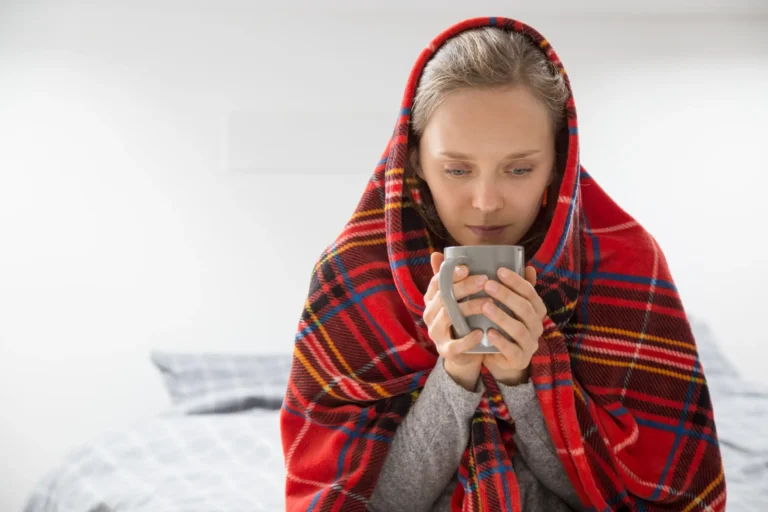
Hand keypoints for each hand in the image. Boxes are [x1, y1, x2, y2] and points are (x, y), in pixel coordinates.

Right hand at [423, 251, 490, 390]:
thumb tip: (439, 253)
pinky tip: (480, 332)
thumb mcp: (457, 298)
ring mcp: (436, 333)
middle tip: (485, 280)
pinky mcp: (445, 350)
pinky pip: (454, 344)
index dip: (450, 273)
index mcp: (432, 299)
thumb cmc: (463, 319)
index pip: (436, 282)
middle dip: (464, 287)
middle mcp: (429, 314)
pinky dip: (467, 339)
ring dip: (469, 307)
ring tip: (488, 303)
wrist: (464, 353)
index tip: (466, 267)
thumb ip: (451, 278)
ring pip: (448, 316)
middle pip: (444, 297)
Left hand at [481, 266, 546, 385]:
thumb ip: (518, 289)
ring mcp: (530, 344)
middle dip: (507, 295)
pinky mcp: (520, 359)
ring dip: (502, 316)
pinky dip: (501, 341)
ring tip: (485, 306)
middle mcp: (537, 326)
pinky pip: (512, 350)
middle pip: (525, 308)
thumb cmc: (505, 326)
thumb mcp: (510, 307)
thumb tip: (528, 266)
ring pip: (519, 329)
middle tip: (488, 284)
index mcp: (536, 310)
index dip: (517, 281)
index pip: (530, 293)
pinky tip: (489, 332)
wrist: (502, 358)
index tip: (499, 271)